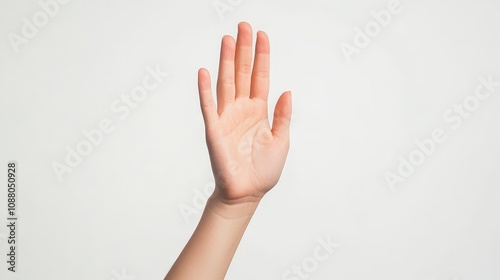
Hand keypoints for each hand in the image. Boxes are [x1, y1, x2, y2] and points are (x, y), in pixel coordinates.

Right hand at [197, 22, 291, 205]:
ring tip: (227, 39)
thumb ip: (283, 116)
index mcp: (259, 111)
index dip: (262, 56)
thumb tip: (287, 91)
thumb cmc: (263, 170)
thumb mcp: (281, 141)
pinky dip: (205, 90)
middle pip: (242, 73)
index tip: (262, 35)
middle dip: (243, 50)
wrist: (248, 193)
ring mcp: (227, 118)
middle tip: (244, 26)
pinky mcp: (215, 130)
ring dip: (226, 61)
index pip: (260, 77)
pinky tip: (205, 72)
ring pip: (226, 83)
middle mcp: (242, 109)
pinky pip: (209, 106)